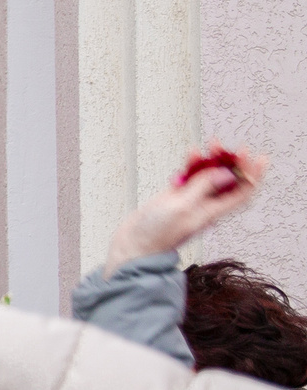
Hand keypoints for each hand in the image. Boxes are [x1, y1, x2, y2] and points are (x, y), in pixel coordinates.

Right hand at [106, 147, 263, 269]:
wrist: (133, 245)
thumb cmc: (155, 234)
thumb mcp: (181, 207)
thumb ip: (202, 187)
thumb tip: (226, 174)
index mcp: (212, 211)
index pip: (242, 192)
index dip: (253, 175)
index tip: (257, 158)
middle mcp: (205, 205)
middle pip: (228, 181)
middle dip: (232, 162)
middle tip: (231, 147)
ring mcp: (190, 200)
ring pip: (208, 176)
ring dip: (212, 160)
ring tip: (212, 144)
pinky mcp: (175, 197)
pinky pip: (190, 177)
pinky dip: (193, 165)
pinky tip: (192, 154)